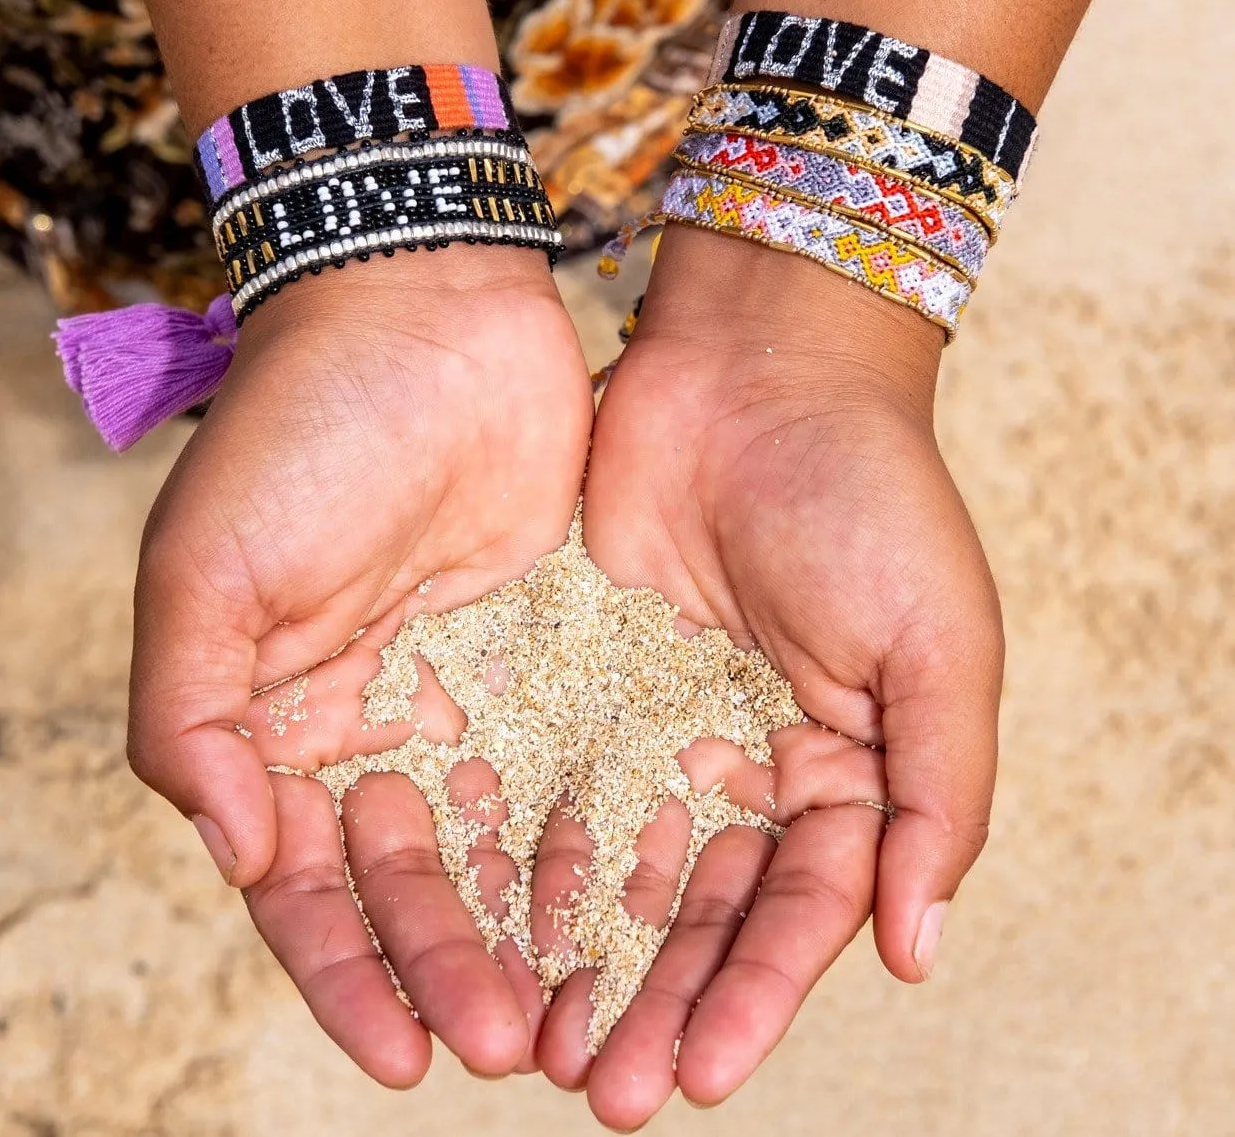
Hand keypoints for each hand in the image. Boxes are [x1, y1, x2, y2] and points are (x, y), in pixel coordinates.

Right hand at [127, 245, 592, 1086]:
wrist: (426, 313)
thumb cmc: (299, 431)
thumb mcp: (206, 569)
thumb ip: (193, 718)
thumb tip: (238, 853)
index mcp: (278, 722)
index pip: (304, 886)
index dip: (346, 975)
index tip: (400, 1058)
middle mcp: (373, 724)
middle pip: (410, 884)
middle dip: (452, 969)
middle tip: (516, 1045)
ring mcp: (469, 691)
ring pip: (499, 843)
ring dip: (528, 930)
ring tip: (581, 1010)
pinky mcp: (557, 651)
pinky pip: (574, 763)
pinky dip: (592, 838)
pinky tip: (631, 901)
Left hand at [536, 229, 1001, 1125]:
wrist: (754, 370)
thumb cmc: (868, 497)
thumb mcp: (937, 646)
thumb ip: (940, 798)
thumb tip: (915, 951)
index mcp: (843, 770)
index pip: (800, 913)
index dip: (756, 996)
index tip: (706, 1075)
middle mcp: (746, 761)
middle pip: (699, 912)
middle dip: (657, 1002)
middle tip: (604, 1092)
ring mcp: (656, 721)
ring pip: (616, 866)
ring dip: (584, 956)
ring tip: (536, 1043)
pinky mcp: (578, 674)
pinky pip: (548, 779)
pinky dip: (526, 857)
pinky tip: (494, 924)